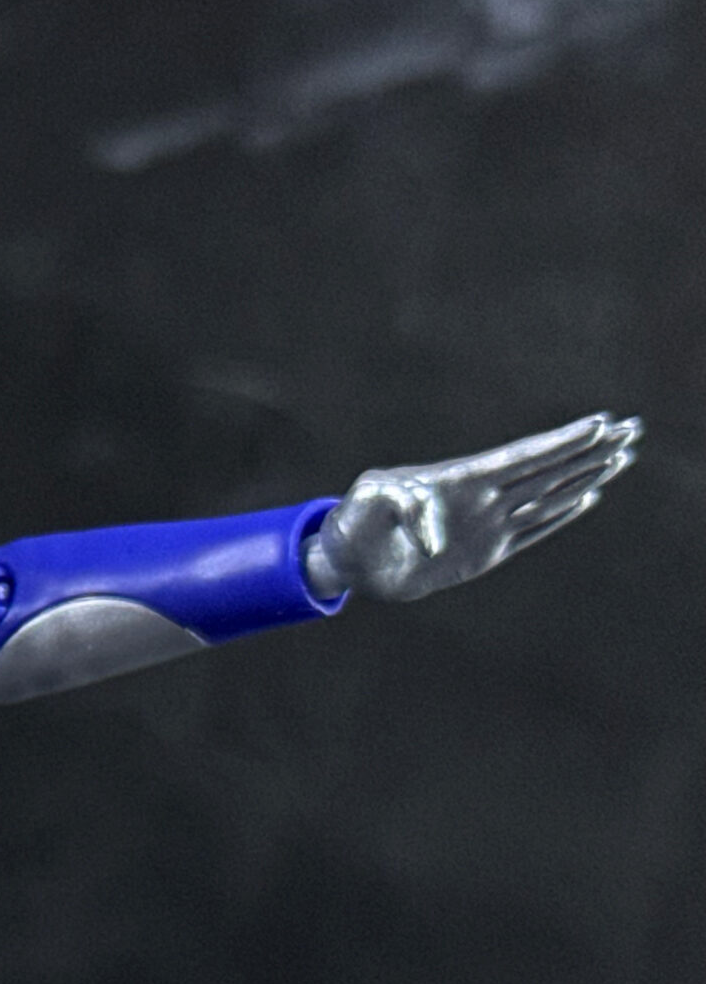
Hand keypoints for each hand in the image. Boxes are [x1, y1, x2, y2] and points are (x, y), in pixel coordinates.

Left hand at [304, 412, 641, 602]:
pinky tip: (586, 497)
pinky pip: (531, 530)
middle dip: (589, 450)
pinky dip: (558, 515)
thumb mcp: (367, 501)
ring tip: (622, 457)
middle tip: (632, 428)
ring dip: (584, 476)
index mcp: (461, 479)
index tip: (597, 424)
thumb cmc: (355, 522)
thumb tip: (431, 534)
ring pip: (547, 495)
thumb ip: (398, 503)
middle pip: (547, 469)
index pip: (521, 456)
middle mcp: (483, 498)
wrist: (352, 559)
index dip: (560, 441)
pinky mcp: (486, 552)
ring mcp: (488, 524)